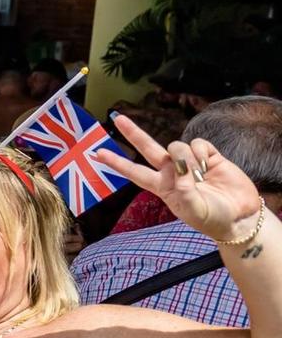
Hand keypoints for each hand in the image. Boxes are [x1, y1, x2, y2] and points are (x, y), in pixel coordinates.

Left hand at [98, 113, 262, 243]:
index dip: (117, 163)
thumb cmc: (213, 218)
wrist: (239, 216)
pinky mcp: (209, 156)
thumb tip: (180, 173)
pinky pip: (198, 143)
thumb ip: (184, 193)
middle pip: (148, 148)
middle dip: (133, 133)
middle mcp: (173, 172)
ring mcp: (190, 162)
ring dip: (185, 157)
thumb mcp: (194, 210)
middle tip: (118, 118)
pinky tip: (207, 164)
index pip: (134, 172)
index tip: (98, 154)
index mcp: (163, 187)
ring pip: (176, 145)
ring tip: (199, 175)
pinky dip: (201, 152)